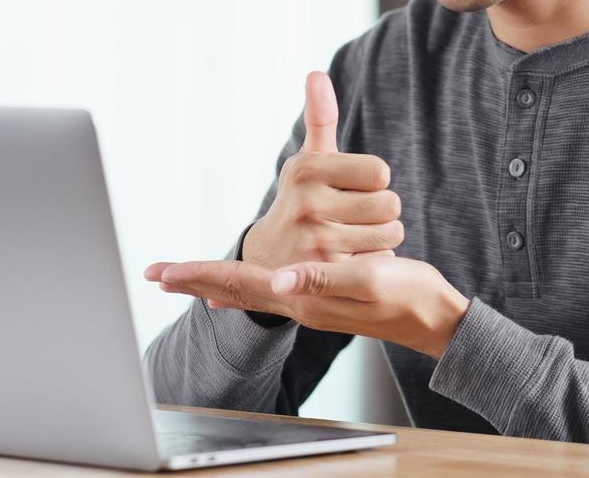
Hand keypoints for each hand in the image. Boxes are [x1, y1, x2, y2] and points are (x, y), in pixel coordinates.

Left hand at [145, 255, 470, 359]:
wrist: (432, 318)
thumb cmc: (407, 297)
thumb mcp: (368, 281)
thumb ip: (324, 279)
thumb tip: (279, 280)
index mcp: (303, 297)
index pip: (238, 283)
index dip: (198, 274)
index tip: (161, 270)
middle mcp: (298, 303)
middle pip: (234, 288)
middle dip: (194, 278)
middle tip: (155, 272)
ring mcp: (307, 303)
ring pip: (247, 290)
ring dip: (214, 281)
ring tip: (184, 278)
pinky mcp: (319, 297)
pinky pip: (266, 292)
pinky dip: (242, 289)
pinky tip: (235, 293)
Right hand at [240, 71, 402, 270]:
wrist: (268, 261)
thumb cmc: (300, 201)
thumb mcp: (307, 161)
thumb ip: (320, 119)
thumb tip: (316, 74)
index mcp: (308, 170)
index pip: (380, 171)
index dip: (373, 181)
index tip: (352, 188)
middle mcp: (308, 204)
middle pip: (390, 204)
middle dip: (380, 211)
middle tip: (355, 217)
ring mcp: (317, 242)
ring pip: (390, 233)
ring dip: (381, 236)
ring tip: (353, 238)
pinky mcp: (329, 275)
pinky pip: (380, 260)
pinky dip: (373, 261)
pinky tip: (350, 260)